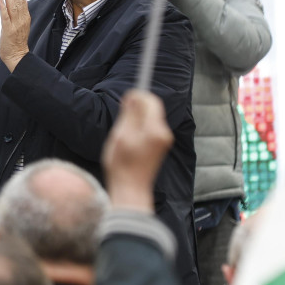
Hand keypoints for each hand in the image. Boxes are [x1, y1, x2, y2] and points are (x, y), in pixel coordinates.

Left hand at [0, 0, 30, 71]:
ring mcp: (16, 25)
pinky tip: (0, 1)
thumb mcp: (19, 25)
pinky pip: (6, 17)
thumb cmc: (16, 41)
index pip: (22, 1)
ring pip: (13, 7)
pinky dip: (3, 8)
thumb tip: (11, 2)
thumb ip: (16, 14)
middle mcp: (22, 20)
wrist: (17, 56)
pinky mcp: (9, 31)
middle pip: (19, 1)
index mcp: (25, 18)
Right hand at [102, 89, 172, 212]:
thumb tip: (134, 95)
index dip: (138, 96)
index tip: (124, 100)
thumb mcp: (120, 135)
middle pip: (153, 109)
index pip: (151, 101)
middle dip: (137, 108)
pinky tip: (128, 139)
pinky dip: (139, 128)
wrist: (130, 189)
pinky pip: (150, 128)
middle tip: (121, 117)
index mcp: (155, 129)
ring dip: (137, 119)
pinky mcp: (160, 146)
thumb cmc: (122, 164)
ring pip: (150, 118)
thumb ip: (129, 114)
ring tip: (123, 132)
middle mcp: (164, 133)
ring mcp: (163, 141)